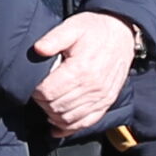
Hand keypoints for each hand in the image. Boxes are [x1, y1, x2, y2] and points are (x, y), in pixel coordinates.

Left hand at [30, 10, 136, 134]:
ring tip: (46, 105)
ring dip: (53, 115)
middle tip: (38, 94)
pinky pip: (86, 123)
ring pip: (69, 118)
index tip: (32, 84)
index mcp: (80, 69)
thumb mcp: (72, 26)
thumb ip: (54, 38)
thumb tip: (38, 49)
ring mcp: (101, 97)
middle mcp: (92, 87)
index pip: (48, 93)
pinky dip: (69, 128)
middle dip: (42, 103)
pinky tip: (56, 126)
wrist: (122, 33)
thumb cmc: (95, 30)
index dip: (35, 91)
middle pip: (56, 107)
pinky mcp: (106, 102)